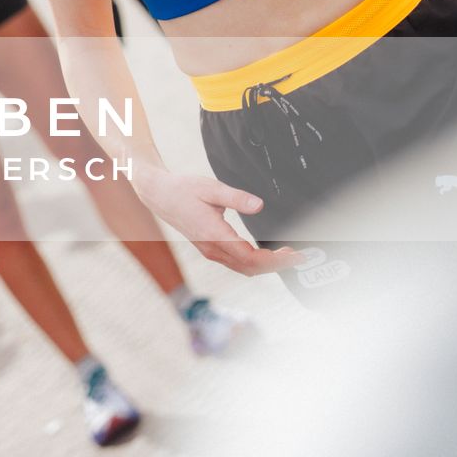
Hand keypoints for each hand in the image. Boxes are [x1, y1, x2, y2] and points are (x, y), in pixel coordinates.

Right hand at [133, 165, 296, 276]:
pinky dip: (255, 263)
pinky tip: (265, 254)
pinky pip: (237, 264)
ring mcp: (210, 251)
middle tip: (298, 256)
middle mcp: (213, 249)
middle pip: (251, 268)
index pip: (251, 258)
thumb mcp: (211, 188)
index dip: (275, 260)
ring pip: (244, 269)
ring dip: (267, 266)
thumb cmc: (183, 189)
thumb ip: (237, 197)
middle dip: (277, 265)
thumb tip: (260, 205)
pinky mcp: (210, 249)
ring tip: (286, 255)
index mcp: (214, 235)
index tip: (294, 255)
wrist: (159, 195)